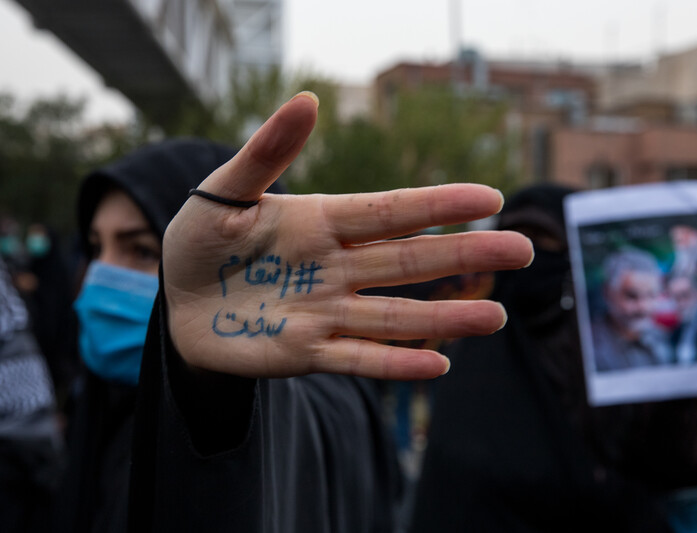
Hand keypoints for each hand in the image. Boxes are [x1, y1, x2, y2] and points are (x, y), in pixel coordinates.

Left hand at [163, 93, 532, 380]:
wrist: (176, 302)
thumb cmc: (202, 240)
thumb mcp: (224, 192)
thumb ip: (265, 153)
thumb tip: (309, 100)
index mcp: (321, 221)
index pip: (389, 210)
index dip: (438, 204)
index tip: (489, 197)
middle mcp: (335, 266)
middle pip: (407, 260)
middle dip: (462, 255)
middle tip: (520, 251)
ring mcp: (325, 311)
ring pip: (393, 315)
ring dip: (442, 317)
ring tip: (494, 318)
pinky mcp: (306, 352)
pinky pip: (355, 359)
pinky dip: (392, 363)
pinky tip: (436, 364)